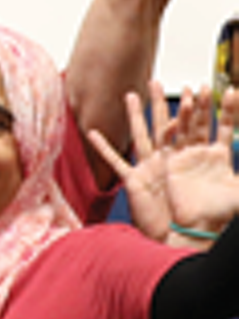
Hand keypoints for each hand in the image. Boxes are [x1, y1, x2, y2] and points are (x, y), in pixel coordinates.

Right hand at [90, 82, 238, 243]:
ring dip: (136, 116)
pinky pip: (117, 162)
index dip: (213, 110)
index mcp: (201, 159)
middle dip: (165, 102)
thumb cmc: (210, 218)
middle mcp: (176, 159)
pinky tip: (94, 134)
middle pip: (171, 124)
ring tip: (131, 96)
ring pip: (143, 136)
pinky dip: (104, 149)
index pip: (207, 128)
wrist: (186, 237)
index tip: (217, 89)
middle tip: (160, 82)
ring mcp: (154, 168)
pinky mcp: (136, 181)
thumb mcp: (237, 193)